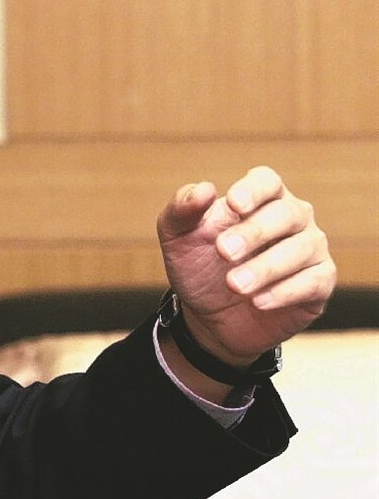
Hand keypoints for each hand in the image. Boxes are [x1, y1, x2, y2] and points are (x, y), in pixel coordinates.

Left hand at [157, 166, 335, 370]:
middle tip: (224, 252)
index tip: (233, 204)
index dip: (253, 190)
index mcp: (260, 199)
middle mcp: (293, 218)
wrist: (209, 317)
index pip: (267, 181)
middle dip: (254, 232)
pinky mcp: (319, 283)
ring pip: (302, 248)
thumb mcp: (178, 238)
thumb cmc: (199, 266)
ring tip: (234, 284)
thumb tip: (203, 189)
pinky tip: (258, 301)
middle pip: (286, 213)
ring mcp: (310, 249)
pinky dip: (285, 292)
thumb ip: (182, 210)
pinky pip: (315, 281)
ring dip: (266, 267)